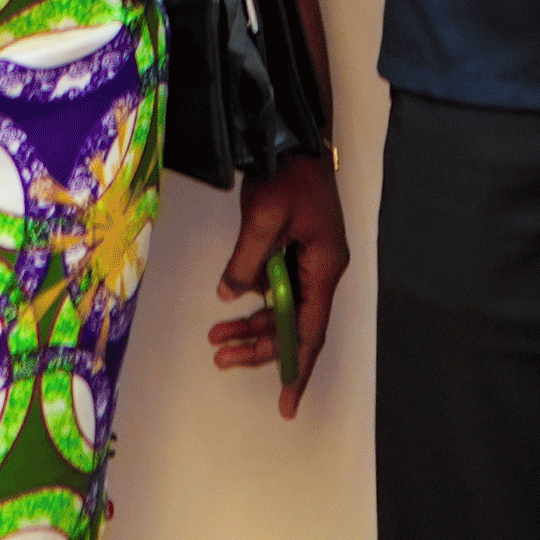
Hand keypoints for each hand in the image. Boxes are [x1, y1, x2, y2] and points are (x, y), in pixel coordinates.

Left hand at [208, 154, 353, 419]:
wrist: (295, 136)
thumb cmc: (288, 175)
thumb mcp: (263, 219)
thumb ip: (247, 261)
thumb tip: (231, 294)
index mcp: (324, 267)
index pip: (311, 331)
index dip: (297, 368)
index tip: (287, 403)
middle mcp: (321, 269)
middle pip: (294, 325)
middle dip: (260, 346)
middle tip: (221, 357)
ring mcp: (308, 259)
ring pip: (282, 308)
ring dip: (252, 325)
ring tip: (216, 338)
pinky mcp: (294, 248)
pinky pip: (276, 288)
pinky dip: (254, 301)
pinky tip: (230, 305)